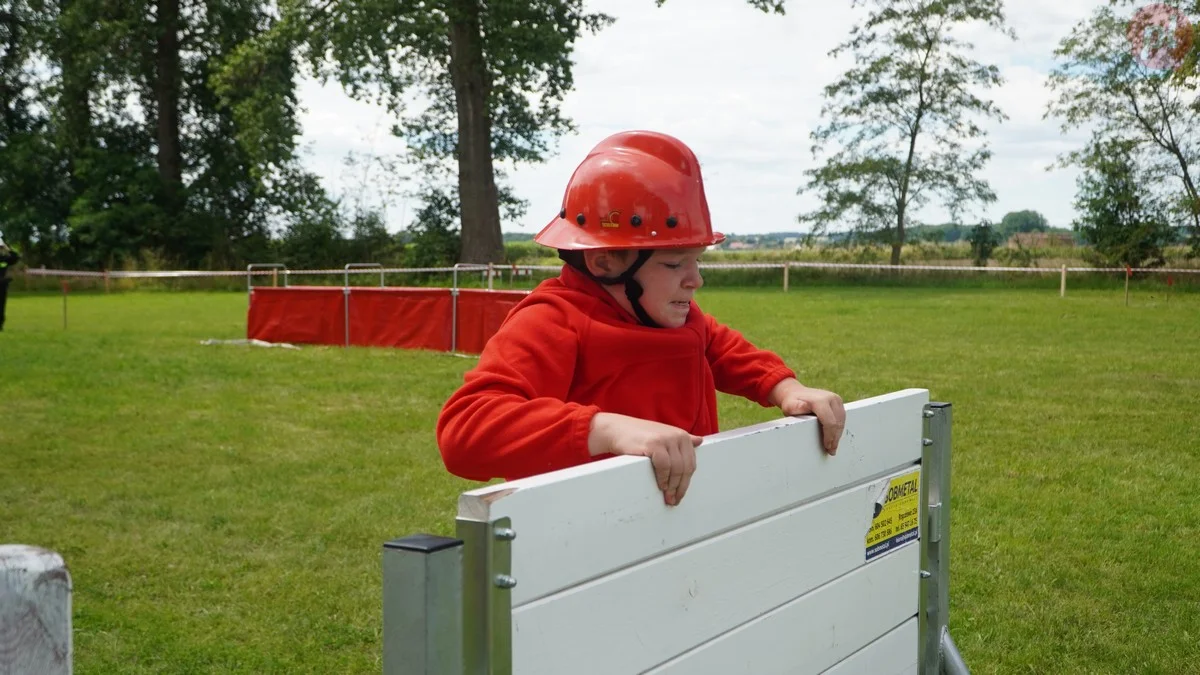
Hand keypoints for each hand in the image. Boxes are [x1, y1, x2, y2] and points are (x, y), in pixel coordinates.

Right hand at [588, 412, 702, 505]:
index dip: (686, 482)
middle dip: (680, 487)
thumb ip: (680, 440)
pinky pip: (664, 466)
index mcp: (683, 436)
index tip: (680, 494)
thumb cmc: (640, 436)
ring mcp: (666, 439)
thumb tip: (700, 441)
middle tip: (674, 500)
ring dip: (672, 486)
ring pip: (676, 469)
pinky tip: (660, 485)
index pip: (691, 464)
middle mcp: (677, 436)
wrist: (618, 430)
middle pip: (685, 468)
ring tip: (667, 496)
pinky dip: (663, 478)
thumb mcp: (664, 435)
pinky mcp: (654, 444)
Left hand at [770, 379, 845, 454]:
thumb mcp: (790, 406)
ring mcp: (836, 399)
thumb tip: (804, 407)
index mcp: (819, 400)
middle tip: (831, 451)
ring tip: (832, 446)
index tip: (827, 447)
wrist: (796, 393)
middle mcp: (830, 398)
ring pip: (842, 421)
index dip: (829, 436)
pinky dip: (838, 428)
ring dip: (838, 434)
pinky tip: (834, 437)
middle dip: (835, 438)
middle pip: (837, 423)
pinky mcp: (838, 402)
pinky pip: (842, 417)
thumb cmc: (792, 403)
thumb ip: (796, 408)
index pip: (830, 422)